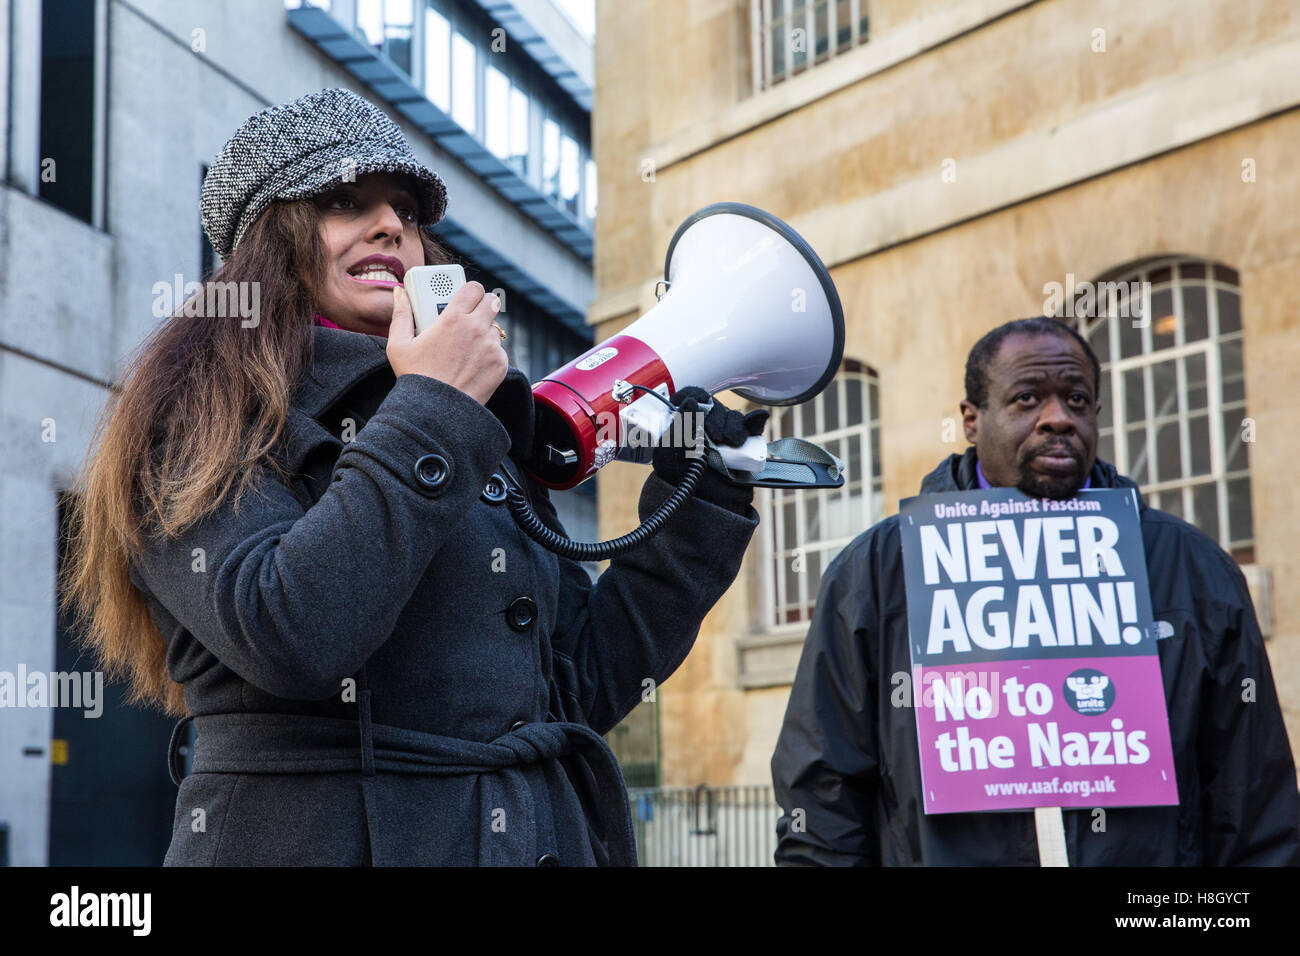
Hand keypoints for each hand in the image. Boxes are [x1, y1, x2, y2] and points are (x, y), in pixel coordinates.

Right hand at [386, 281, 506, 405]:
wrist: (437, 410)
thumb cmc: (416, 378)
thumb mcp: (399, 345)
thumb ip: (401, 314)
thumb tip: (399, 293)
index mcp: (454, 318)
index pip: (474, 288)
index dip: (470, 291)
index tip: (464, 297)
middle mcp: (477, 329)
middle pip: (492, 302)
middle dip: (482, 305)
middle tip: (470, 315)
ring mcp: (492, 347)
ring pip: (495, 328)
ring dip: (484, 332)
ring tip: (466, 347)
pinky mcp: (500, 364)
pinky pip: (499, 351)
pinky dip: (489, 354)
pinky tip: (471, 365)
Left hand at [651, 387, 767, 511]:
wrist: (706, 508)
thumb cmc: (680, 485)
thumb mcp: (669, 456)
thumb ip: (677, 428)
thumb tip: (691, 401)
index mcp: (681, 426)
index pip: (690, 396)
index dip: (698, 398)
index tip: (701, 409)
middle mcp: (703, 427)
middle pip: (715, 406)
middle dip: (718, 418)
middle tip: (716, 437)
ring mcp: (724, 436)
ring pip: (734, 417)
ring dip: (735, 426)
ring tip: (733, 442)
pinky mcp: (742, 445)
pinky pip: (752, 427)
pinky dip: (755, 423)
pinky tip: (758, 418)